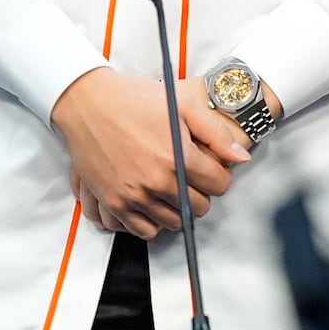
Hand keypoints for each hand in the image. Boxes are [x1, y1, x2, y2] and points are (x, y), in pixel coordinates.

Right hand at [52, 68, 247, 237]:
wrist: (88, 103)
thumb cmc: (135, 99)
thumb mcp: (183, 104)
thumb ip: (215, 133)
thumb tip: (240, 159)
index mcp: (178, 156)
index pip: (219, 185)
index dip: (219, 176)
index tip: (209, 169)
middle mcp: (158, 181)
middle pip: (198, 208)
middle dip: (200, 193)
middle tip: (190, 178)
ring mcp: (134, 195)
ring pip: (174, 222)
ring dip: (177, 209)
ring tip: (170, 189)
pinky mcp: (114, 202)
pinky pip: (143, 230)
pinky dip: (152, 221)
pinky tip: (151, 202)